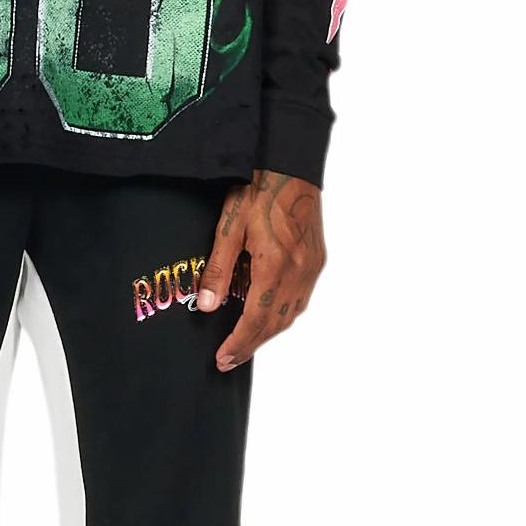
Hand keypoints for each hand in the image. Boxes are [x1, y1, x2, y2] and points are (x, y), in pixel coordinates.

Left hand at [197, 169, 325, 369]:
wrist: (291, 165)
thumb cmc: (259, 190)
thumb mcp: (229, 227)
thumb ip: (218, 269)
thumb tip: (208, 306)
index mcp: (275, 265)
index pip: (256, 319)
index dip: (239, 344)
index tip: (222, 359)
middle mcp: (299, 271)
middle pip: (275, 323)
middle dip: (251, 345)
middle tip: (229, 360)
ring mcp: (311, 266)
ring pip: (292, 314)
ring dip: (268, 332)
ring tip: (245, 342)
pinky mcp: (316, 259)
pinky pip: (301, 299)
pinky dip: (284, 314)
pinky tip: (269, 314)